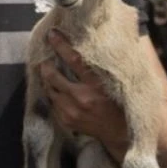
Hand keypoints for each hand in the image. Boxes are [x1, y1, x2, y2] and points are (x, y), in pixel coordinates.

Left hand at [39, 29, 128, 160]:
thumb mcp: (117, 82)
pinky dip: (52, 94)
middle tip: (45, 56)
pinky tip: (55, 88)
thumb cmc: (121, 103)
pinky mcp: (66, 121)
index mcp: (97, 85)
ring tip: (47, 70)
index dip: (61, 45)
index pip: (74, 60)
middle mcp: (82, 98)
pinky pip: (52, 103)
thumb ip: (106, 65)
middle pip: (53, 75)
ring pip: (49, 89)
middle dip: (46, 64)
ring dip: (47, 79)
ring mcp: (72, 111)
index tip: (52, 34)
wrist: (121, 134)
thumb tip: (102, 41)